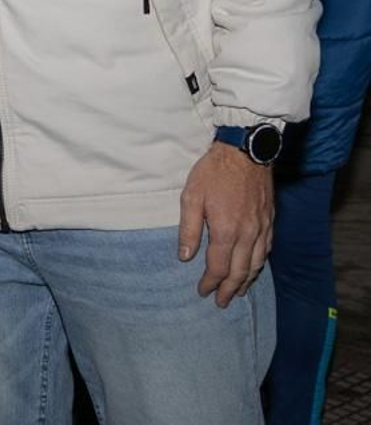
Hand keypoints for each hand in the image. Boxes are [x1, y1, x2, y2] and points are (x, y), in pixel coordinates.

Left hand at [178, 140, 273, 306]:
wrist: (246, 152)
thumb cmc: (213, 172)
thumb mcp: (191, 197)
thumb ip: (188, 229)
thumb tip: (185, 256)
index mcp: (226, 231)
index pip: (218, 267)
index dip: (210, 282)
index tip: (203, 292)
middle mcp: (248, 235)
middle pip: (240, 271)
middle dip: (230, 289)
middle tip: (222, 302)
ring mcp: (262, 228)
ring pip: (257, 264)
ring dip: (247, 281)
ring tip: (239, 292)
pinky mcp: (270, 220)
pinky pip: (267, 250)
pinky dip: (260, 264)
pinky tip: (254, 267)